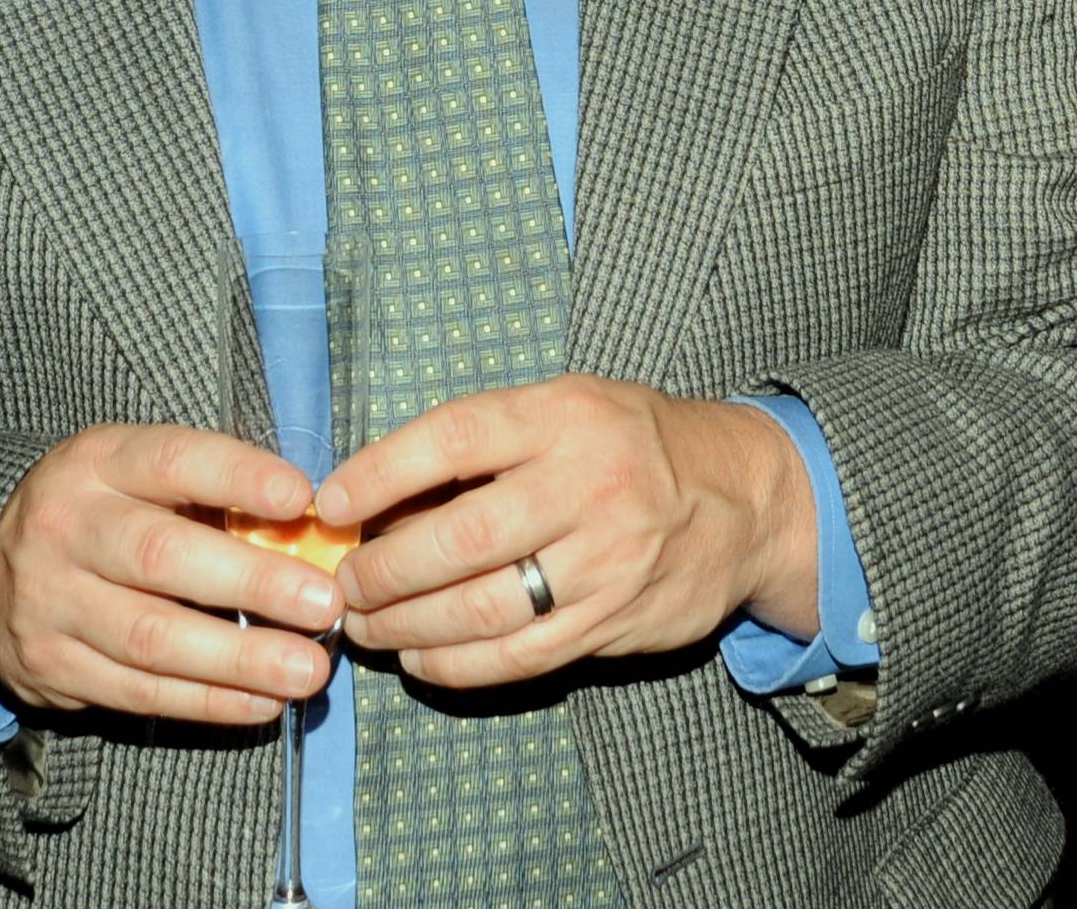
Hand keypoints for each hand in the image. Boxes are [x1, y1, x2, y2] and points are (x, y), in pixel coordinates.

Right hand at [0, 424, 338, 725]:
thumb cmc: (108, 510)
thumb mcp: (142, 473)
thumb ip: (214, 491)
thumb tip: (313, 525)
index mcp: (99, 462)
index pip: (173, 461)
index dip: (239, 478)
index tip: (303, 500)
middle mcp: (65, 528)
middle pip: (162, 557)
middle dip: (253, 584)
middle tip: (324, 605)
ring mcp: (49, 603)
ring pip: (150, 637)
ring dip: (238, 659)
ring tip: (307, 671)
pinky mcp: (48, 668)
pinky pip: (136, 691)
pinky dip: (205, 701)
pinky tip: (261, 703)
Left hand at [318, 377, 814, 686]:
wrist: (745, 498)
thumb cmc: (633, 444)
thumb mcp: (569, 409)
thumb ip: (487, 445)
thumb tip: (375, 495)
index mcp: (567, 416)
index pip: (456, 437)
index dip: (382, 471)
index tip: (330, 502)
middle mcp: (589, 484)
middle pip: (460, 538)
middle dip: (382, 570)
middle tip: (343, 584)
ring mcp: (606, 560)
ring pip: (481, 609)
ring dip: (405, 626)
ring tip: (367, 625)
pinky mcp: (615, 620)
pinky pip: (517, 658)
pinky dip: (453, 666)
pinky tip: (420, 658)